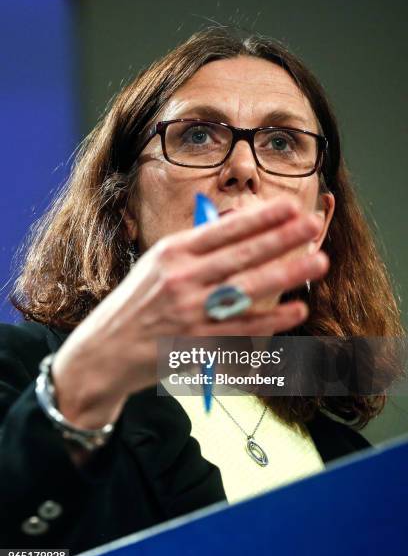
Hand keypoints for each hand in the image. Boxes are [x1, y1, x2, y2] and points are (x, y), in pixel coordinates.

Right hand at [52, 195, 328, 428]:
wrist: (107, 348)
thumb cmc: (137, 300)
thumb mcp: (157, 262)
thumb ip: (197, 247)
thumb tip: (242, 226)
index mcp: (171, 252)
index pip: (223, 230)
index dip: (259, 218)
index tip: (289, 207)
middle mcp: (180, 279)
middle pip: (240, 256)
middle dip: (281, 238)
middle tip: (312, 224)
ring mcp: (189, 312)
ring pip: (246, 290)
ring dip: (285, 274)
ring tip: (317, 261)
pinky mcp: (197, 342)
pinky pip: (241, 329)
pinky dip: (271, 320)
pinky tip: (296, 309)